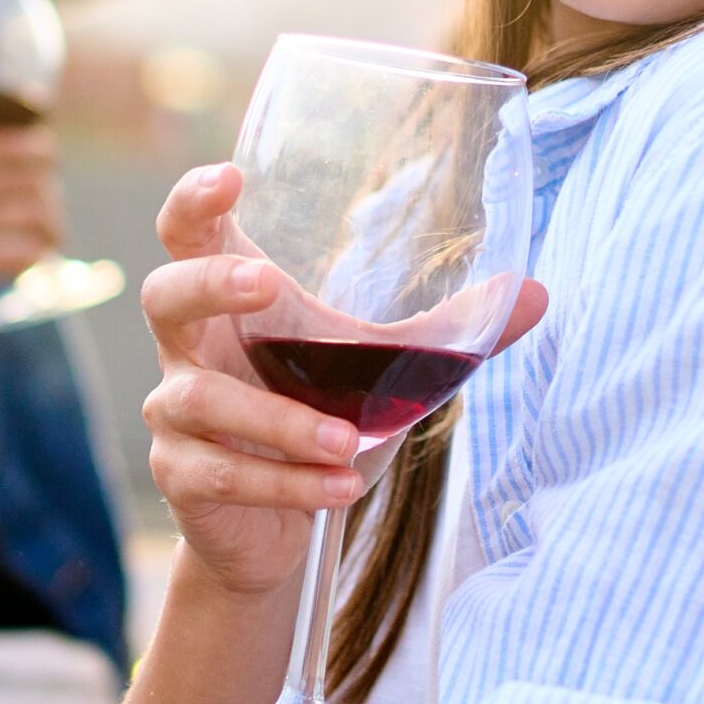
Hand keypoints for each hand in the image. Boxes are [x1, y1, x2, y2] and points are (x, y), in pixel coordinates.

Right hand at [0, 130, 62, 344]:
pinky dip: (34, 262)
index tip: (44, 190)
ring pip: (37, 217)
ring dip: (50, 238)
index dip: (49, 171)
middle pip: (39, 183)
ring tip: (41, 251)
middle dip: (54, 209)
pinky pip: (24, 253)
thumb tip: (49, 152)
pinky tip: (22, 269)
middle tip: (48, 232)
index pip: (28, 147)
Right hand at [141, 164, 547, 600]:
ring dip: (279, 420)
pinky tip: (340, 487)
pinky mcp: (182, 476)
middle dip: (211, 284)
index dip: (195, 200)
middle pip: (166, 295)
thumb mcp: (387, 370)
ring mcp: (176, 413)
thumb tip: (538, 293)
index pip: (188, 232)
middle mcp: (192, 347)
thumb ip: (451, 332)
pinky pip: (225, 473)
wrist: (285, 527)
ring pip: (200, 399)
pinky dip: (288, 481)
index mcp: (234, 300)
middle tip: (268, 285)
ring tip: (347, 442)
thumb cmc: (326, 418)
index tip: (231, 176)